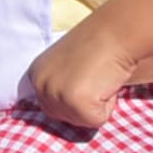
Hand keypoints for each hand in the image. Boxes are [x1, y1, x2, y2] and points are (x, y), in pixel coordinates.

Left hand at [20, 16, 152, 130]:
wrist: (117, 31)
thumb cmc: (98, 44)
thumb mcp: (66, 63)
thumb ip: (60, 82)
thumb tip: (67, 106)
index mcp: (35, 74)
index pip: (51, 106)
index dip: (75, 95)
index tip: (85, 75)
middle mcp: (40, 84)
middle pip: (64, 117)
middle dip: (85, 103)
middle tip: (95, 76)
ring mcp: (56, 94)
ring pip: (81, 121)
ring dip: (97, 103)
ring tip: (100, 77)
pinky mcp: (77, 102)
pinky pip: (96, 120)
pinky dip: (108, 105)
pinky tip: (106, 82)